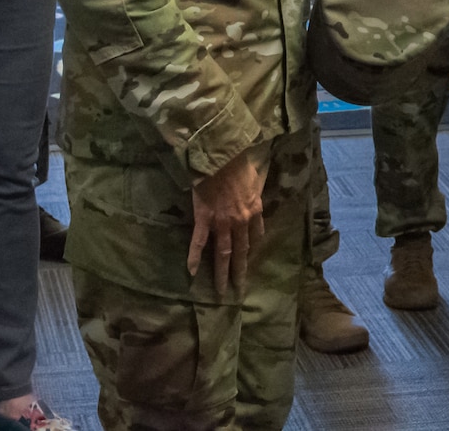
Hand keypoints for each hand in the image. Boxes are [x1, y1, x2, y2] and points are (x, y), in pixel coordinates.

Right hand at [188, 147, 268, 296]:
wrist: (221, 156)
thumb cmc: (239, 163)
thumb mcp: (257, 177)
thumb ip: (256, 189)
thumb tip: (255, 189)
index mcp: (255, 210)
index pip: (256, 237)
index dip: (253, 250)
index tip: (250, 262)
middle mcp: (241, 221)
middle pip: (241, 252)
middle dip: (240, 272)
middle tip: (239, 291)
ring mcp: (222, 222)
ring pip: (223, 253)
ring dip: (221, 274)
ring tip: (220, 291)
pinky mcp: (204, 219)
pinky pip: (199, 242)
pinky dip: (194, 257)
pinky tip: (191, 272)